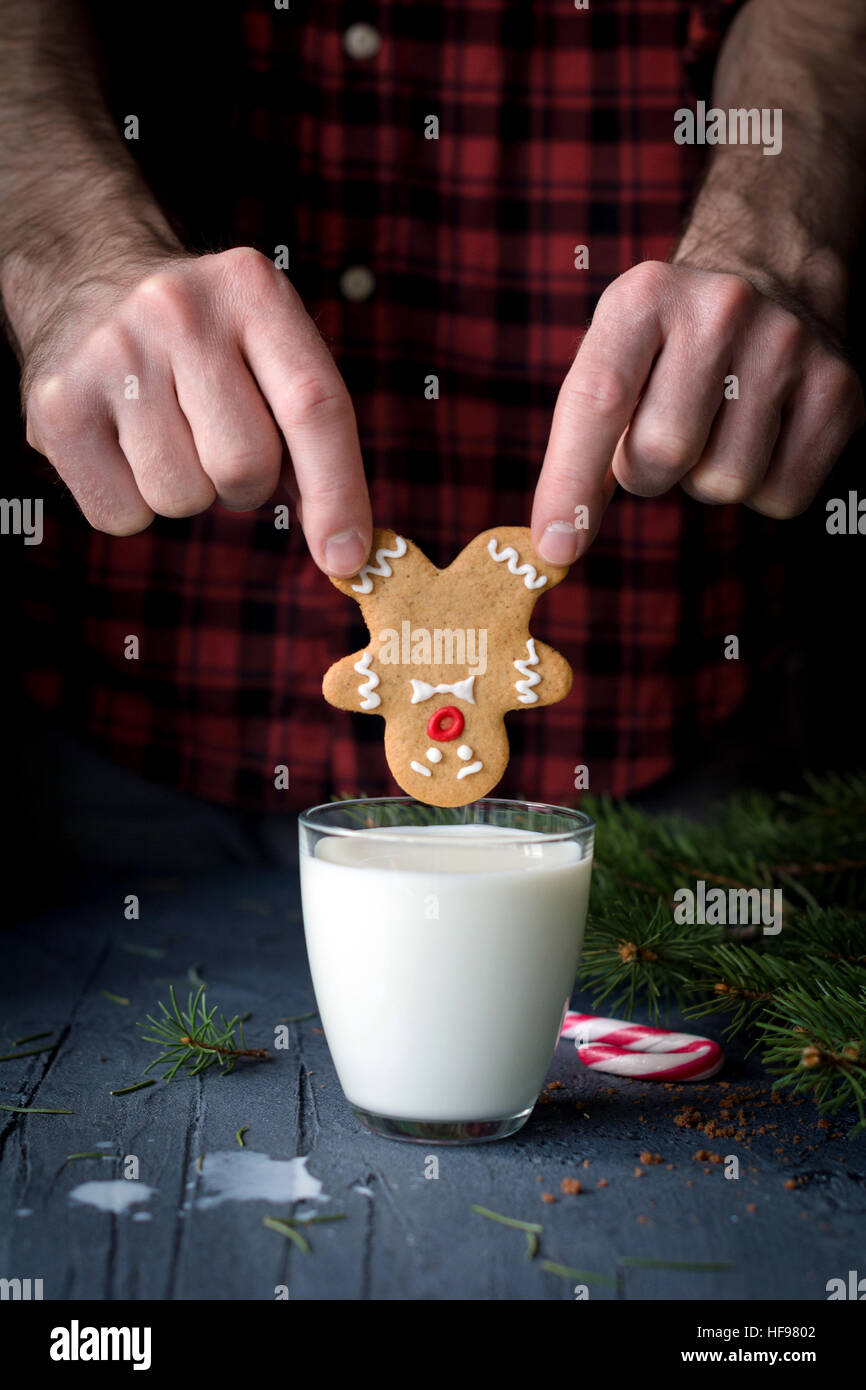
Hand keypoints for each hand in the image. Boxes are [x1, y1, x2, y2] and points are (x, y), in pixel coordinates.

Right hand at [21, 246, 371, 575]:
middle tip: (215, 440)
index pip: (315, 407)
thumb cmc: (203, 343)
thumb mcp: (267, 349)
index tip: (347, 558)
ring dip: (186, 491)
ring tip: (165, 433)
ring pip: (182, 499)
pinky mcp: (58, 407)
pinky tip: (121, 444)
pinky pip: (123, 516)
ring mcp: (111, 354)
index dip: (338, 493)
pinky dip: (131, 502)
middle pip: (245, 466)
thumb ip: (311, 435)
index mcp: (252, 290)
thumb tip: (344, 547)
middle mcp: (177, 310)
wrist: (85, 282)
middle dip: (244, 483)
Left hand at [531, 260, 864, 564]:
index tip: (555, 548)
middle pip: (662, 455)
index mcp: (644, 296)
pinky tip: (762, 436)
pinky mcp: (839, 390)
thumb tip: (556, 543)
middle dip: (649, 471)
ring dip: (707, 478)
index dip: (570, 482)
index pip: (598, 400)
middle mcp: (721, 308)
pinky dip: (762, 489)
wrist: (773, 278)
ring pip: (724, 484)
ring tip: (717, 425)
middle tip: (663, 434)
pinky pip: (780, 497)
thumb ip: (580, 441)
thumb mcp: (614, 357)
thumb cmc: (669, 347)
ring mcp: (788, 346)